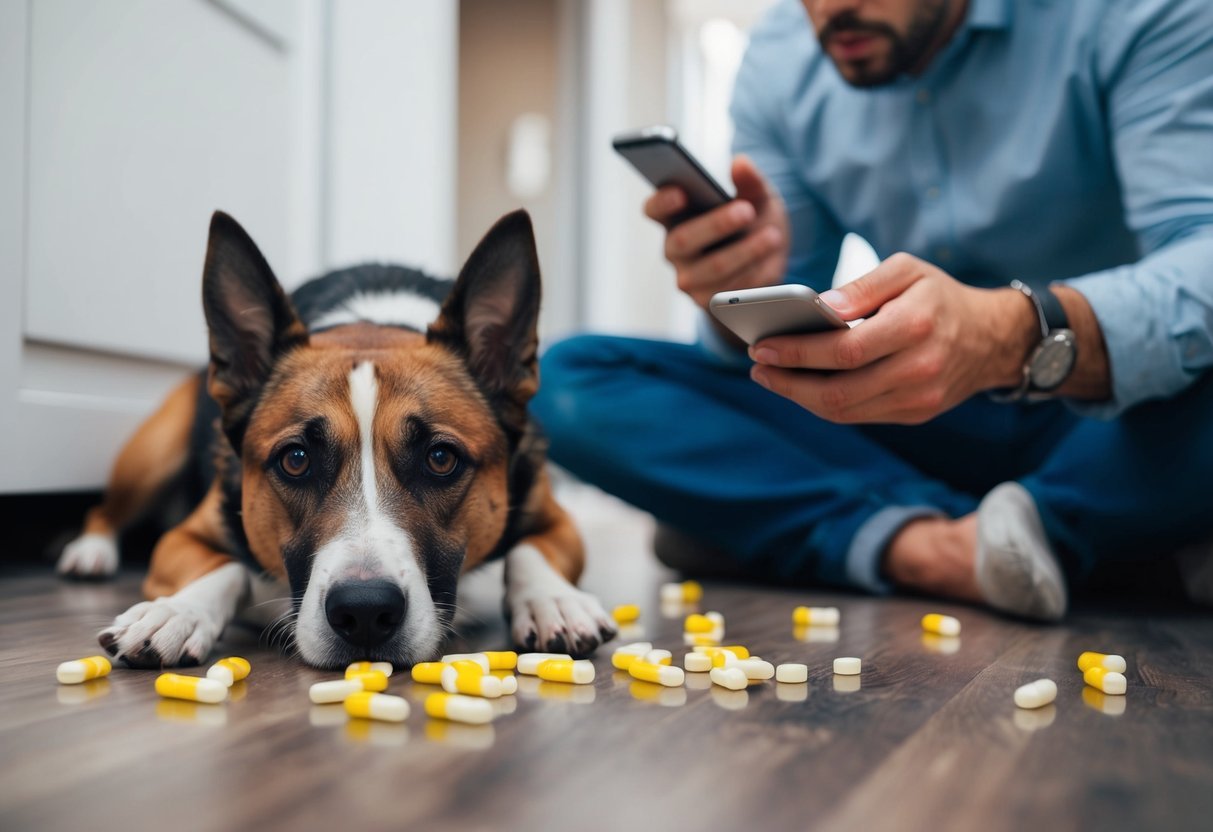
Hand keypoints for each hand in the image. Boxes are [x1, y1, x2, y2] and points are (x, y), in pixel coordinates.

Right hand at [643, 155, 789, 311]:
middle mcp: (675, 249)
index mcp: (676, 216)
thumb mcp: (757, 197)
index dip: (662, 202)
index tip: (680, 192)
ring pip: (712, 269)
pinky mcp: (707, 302)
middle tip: (746, 210)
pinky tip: (773, 261)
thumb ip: (750, 181)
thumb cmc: (753, 222)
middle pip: (684, 240)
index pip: (654, 209)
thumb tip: (741, 163)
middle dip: (716, 225)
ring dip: (745, 252)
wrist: (766, 262)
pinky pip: (730, 292)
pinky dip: (755, 275)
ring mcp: (689, 278)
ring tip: (772, 236)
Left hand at [747, 253, 1036, 423]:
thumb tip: (819, 306)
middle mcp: (920, 369)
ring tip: (770, 377)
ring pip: (844, 410)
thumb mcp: (907, 269)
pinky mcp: (915, 414)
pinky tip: (801, 385)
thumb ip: (862, 285)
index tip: (761, 346)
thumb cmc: (939, 296)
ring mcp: (919, 398)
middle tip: (757, 366)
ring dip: (799, 397)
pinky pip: (859, 415)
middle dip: (788, 381)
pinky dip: (824, 403)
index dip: (797, 353)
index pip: (844, 351)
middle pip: (839, 390)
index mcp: (916, 326)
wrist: (993, 338)